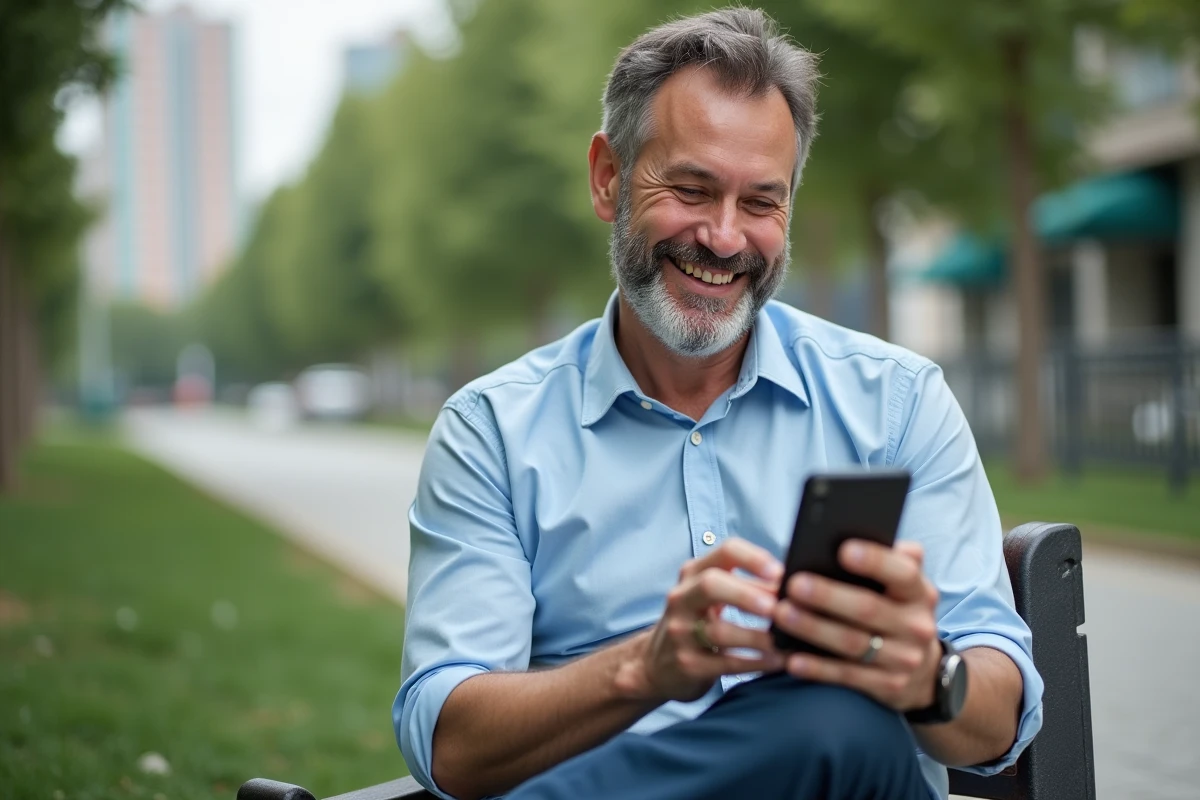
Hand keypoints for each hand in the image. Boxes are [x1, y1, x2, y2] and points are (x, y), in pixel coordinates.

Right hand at [619, 539, 785, 702]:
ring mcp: (681, 632)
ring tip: (786, 640)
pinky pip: (725, 663)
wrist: (656, 664)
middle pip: (711, 585)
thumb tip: (795, 583)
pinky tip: (777, 661)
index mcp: (694, 573)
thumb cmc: (697, 623)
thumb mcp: (710, 595)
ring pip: (719, 631)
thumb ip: (745, 584)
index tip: (780, 572)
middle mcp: (682, 598)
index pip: (725, 551)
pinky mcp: (687, 664)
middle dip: (748, 594)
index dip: (754, 558)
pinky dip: (754, 663)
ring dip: (757, 636)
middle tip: (777, 607)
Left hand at [771, 539, 940, 711]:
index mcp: (919, 592)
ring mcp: (904, 660)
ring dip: (814, 629)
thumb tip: (859, 532)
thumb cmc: (897, 612)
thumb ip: (889, 559)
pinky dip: (818, 668)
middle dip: (828, 596)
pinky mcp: (888, 687)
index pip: (902, 571)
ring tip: (781, 614)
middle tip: (793, 584)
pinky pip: (847, 676)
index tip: (842, 549)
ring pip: (853, 644)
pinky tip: (791, 658)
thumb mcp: (904, 586)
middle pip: (868, 609)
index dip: (874, 560)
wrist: (926, 673)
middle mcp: (917, 625)